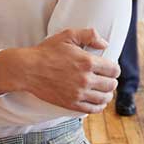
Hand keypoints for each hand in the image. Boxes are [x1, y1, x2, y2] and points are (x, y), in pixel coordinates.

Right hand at [0, 28, 119, 113]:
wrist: (28, 69)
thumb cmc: (47, 51)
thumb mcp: (68, 35)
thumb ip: (89, 35)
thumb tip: (105, 43)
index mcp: (88, 62)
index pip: (114, 70)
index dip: (115, 69)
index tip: (111, 68)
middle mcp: (85, 79)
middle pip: (111, 85)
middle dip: (112, 81)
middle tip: (109, 79)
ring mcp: (78, 93)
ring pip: (104, 98)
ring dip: (108, 94)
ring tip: (106, 91)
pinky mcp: (71, 104)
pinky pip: (92, 109)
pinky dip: (99, 106)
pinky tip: (99, 102)